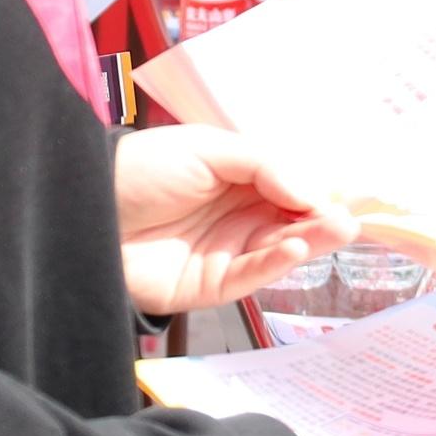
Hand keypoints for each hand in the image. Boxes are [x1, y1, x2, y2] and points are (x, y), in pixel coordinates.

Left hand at [115, 128, 350, 315]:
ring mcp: (225, 253)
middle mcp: (237, 216)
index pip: (290, 186)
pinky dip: (275, 264)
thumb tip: (313, 188)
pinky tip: (295, 246)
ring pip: (278, 250)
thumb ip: (263, 165)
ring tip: (337, 230)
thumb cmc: (143, 167)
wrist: (85, 208)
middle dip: (322, 219)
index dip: (318, 190)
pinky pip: (250, 278)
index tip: (350, 193)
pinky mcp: (208, 286)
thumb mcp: (207, 148)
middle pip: (291, 221)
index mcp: (239, 179)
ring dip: (309, 241)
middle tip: (351, 220)